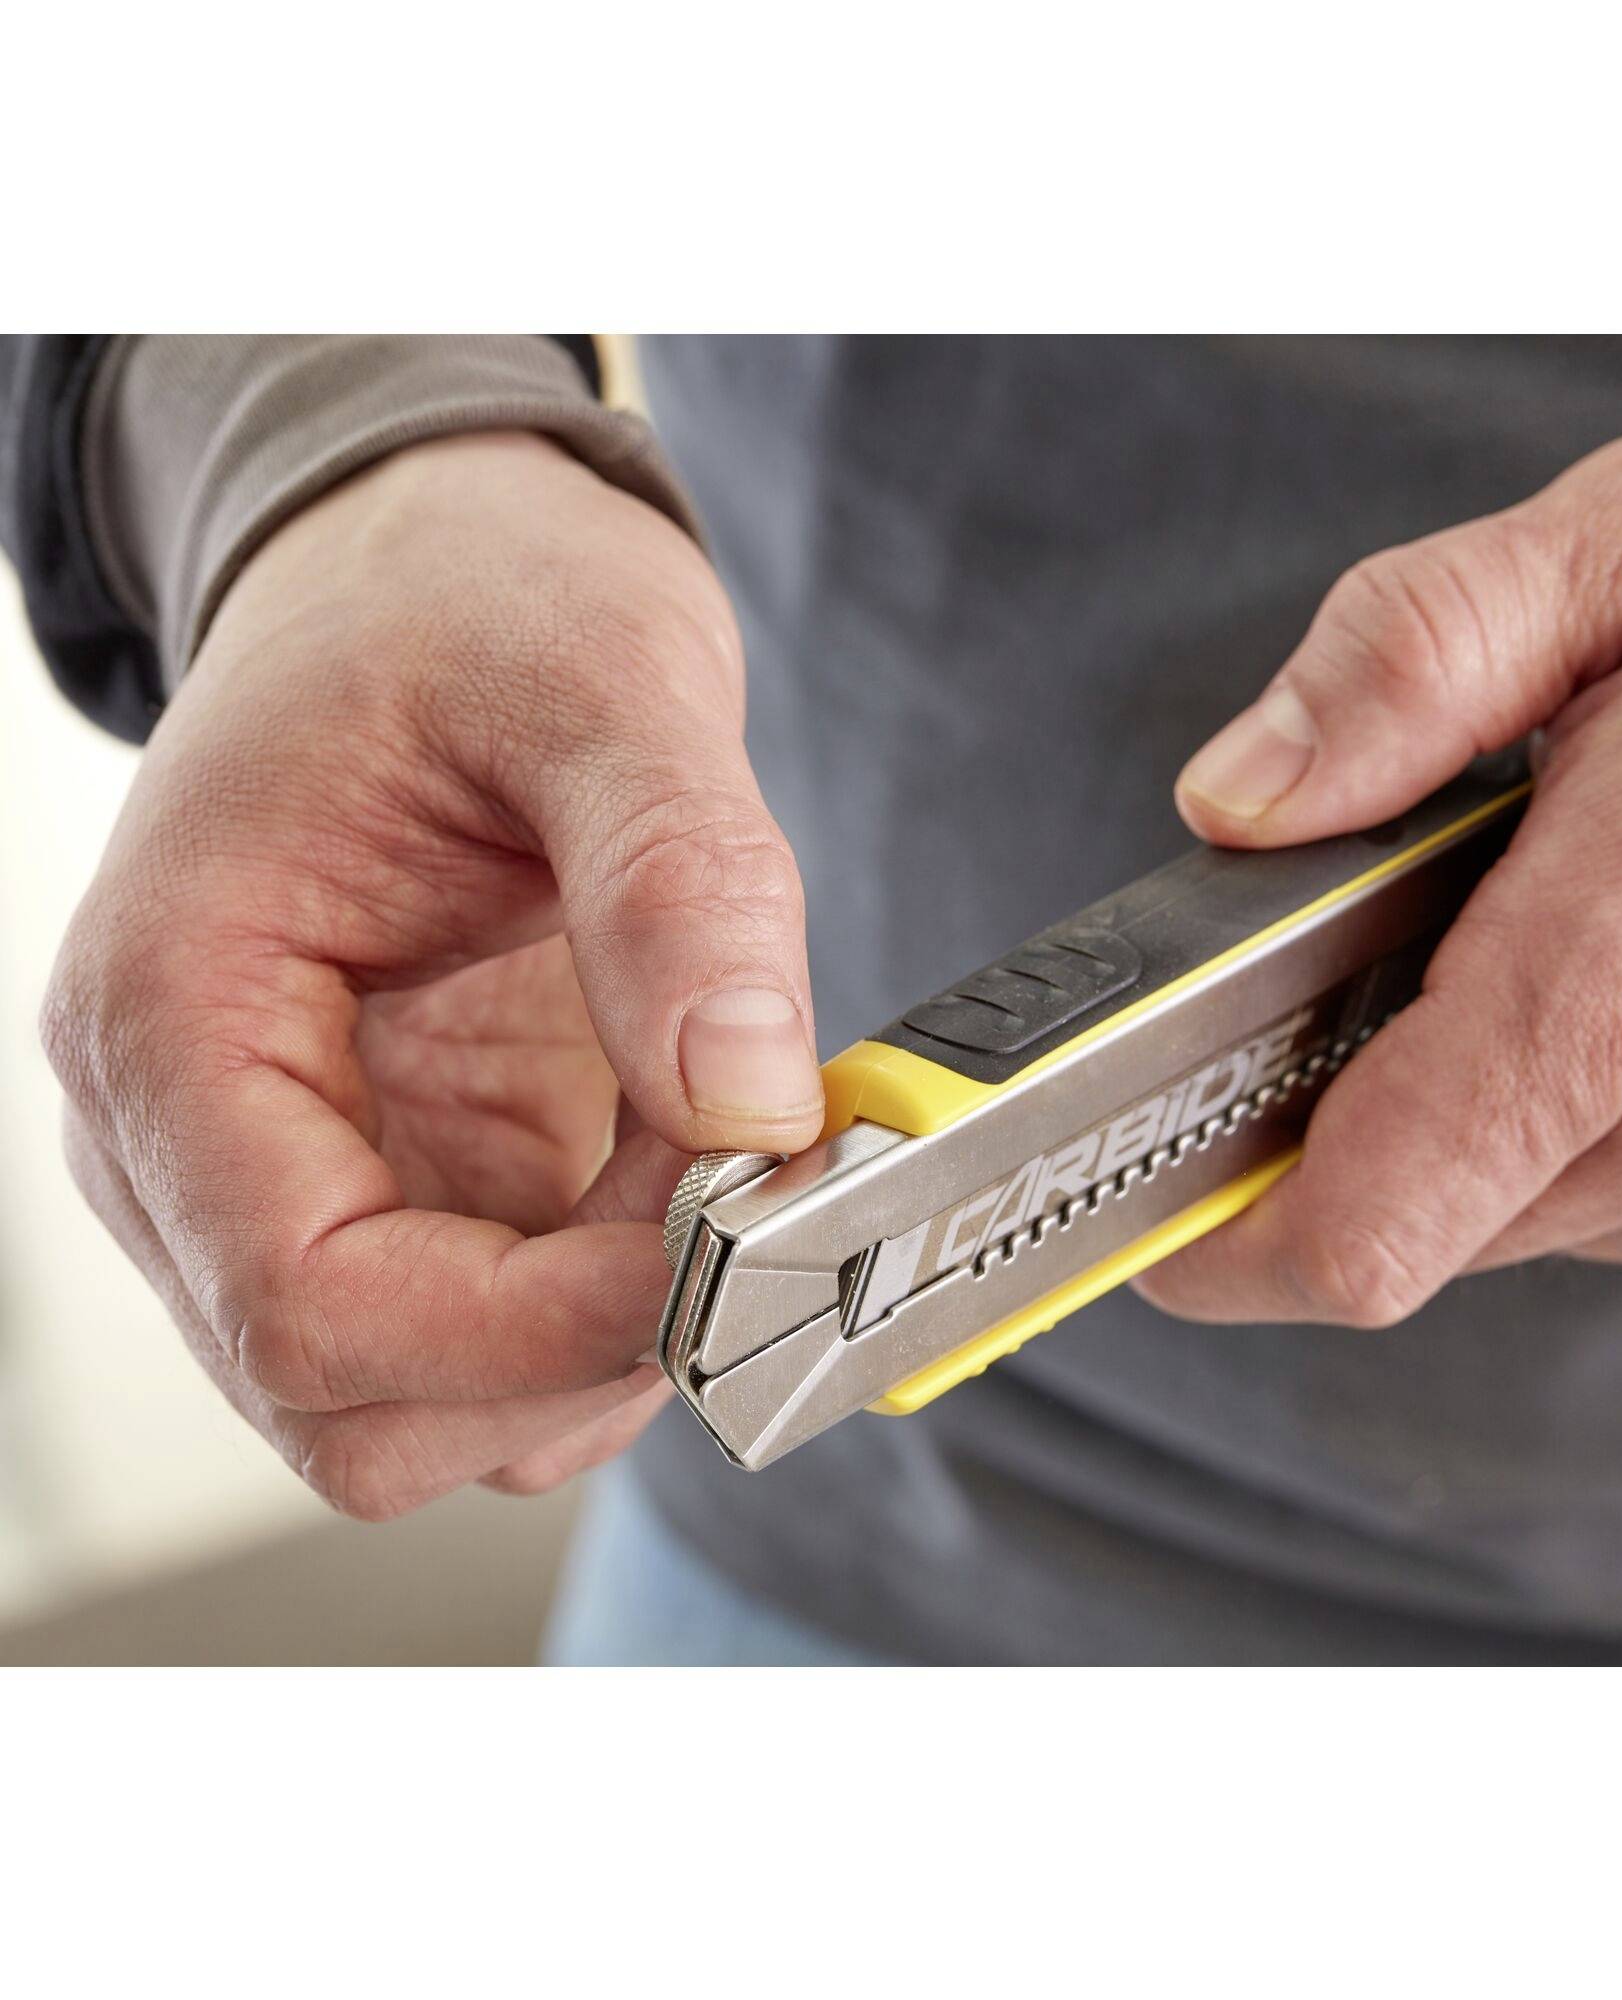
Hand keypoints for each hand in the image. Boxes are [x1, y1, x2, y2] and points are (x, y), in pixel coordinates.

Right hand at [42, 432, 822, 1513]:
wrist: (433, 575)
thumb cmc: (462, 601)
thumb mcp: (597, 680)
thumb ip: (675, 882)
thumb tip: (746, 1095)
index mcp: (172, 1014)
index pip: (305, 1304)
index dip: (531, 1328)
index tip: (712, 1247)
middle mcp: (196, 1137)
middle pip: (358, 1404)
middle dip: (574, 1348)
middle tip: (730, 1194)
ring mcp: (295, 1176)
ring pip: (438, 1409)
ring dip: (604, 1338)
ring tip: (705, 1149)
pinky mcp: (402, 1184)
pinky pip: (504, 1343)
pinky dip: (616, 1305)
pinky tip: (683, 1167)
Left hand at [1139, 370, 1621, 1326]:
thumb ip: (1396, 676)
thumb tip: (1239, 800)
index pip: (1360, 1225)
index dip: (1225, 1233)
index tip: (1164, 1183)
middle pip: (1418, 1220)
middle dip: (1347, 1107)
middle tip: (1369, 946)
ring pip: (1524, 1205)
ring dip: (1478, 1091)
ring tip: (1548, 911)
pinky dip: (1587, 1097)